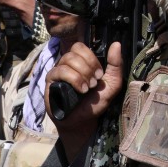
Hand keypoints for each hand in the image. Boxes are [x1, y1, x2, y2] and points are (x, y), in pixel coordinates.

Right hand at [46, 41, 123, 158]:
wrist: (83, 122)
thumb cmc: (95, 102)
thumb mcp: (112, 84)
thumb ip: (116, 65)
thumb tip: (117, 44)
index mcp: (81, 62)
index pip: (82, 46)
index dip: (91, 57)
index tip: (100, 73)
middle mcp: (68, 64)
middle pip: (75, 50)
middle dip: (89, 65)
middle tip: (95, 82)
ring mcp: (58, 71)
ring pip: (68, 59)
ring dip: (82, 73)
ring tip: (88, 88)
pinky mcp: (50, 81)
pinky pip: (60, 71)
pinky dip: (74, 79)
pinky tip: (81, 90)